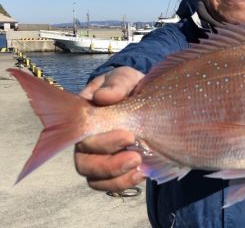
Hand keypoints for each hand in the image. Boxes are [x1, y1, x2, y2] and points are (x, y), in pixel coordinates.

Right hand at [75, 66, 145, 190]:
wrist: (147, 97)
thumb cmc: (129, 86)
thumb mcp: (124, 78)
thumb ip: (116, 85)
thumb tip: (102, 97)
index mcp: (84, 118)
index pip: (80, 137)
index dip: (101, 142)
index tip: (128, 135)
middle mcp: (86, 141)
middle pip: (85, 163)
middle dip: (110, 164)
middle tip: (136, 155)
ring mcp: (99, 157)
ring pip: (95, 178)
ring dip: (117, 177)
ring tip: (139, 166)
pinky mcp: (115, 168)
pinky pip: (111, 184)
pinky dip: (124, 182)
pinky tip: (142, 173)